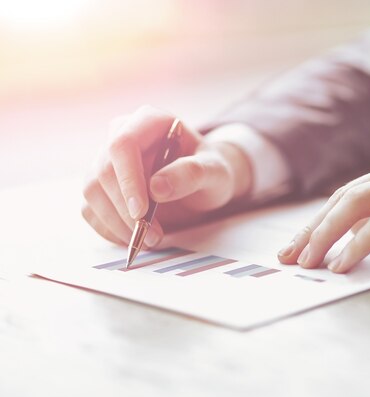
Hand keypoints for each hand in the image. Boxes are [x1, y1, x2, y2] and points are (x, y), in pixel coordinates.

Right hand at [82, 105, 252, 246]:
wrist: (204, 183)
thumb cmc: (211, 171)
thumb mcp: (215, 172)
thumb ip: (192, 174)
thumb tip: (156, 188)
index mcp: (149, 120)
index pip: (122, 145)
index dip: (127, 180)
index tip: (141, 213)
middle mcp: (122, 134)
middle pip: (103, 171)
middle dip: (124, 210)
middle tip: (152, 236)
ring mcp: (107, 159)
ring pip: (92, 192)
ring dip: (116, 223)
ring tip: (149, 240)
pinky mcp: (101, 185)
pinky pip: (91, 209)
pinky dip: (109, 229)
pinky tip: (134, 238)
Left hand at [277, 154, 369, 272]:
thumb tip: (366, 239)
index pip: (351, 194)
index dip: (322, 219)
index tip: (301, 242)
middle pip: (344, 198)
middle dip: (312, 228)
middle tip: (290, 254)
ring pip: (355, 206)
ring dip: (325, 235)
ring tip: (306, 260)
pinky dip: (358, 244)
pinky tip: (342, 263)